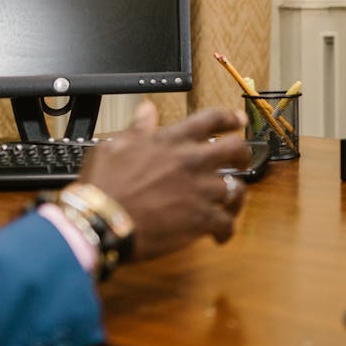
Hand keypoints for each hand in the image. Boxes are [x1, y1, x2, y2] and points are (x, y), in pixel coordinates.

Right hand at [76, 102, 250, 260]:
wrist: (101, 221)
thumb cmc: (103, 186)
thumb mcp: (114, 147)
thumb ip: (137, 129)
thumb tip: (146, 110)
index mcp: (173, 141)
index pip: (211, 119)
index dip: (230, 118)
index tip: (239, 120)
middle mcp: (192, 161)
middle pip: (236, 149)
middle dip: (243, 154)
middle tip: (241, 162)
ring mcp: (200, 190)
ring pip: (236, 189)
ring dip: (234, 197)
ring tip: (229, 203)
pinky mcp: (201, 219)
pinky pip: (227, 223)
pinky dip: (226, 230)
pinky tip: (219, 234)